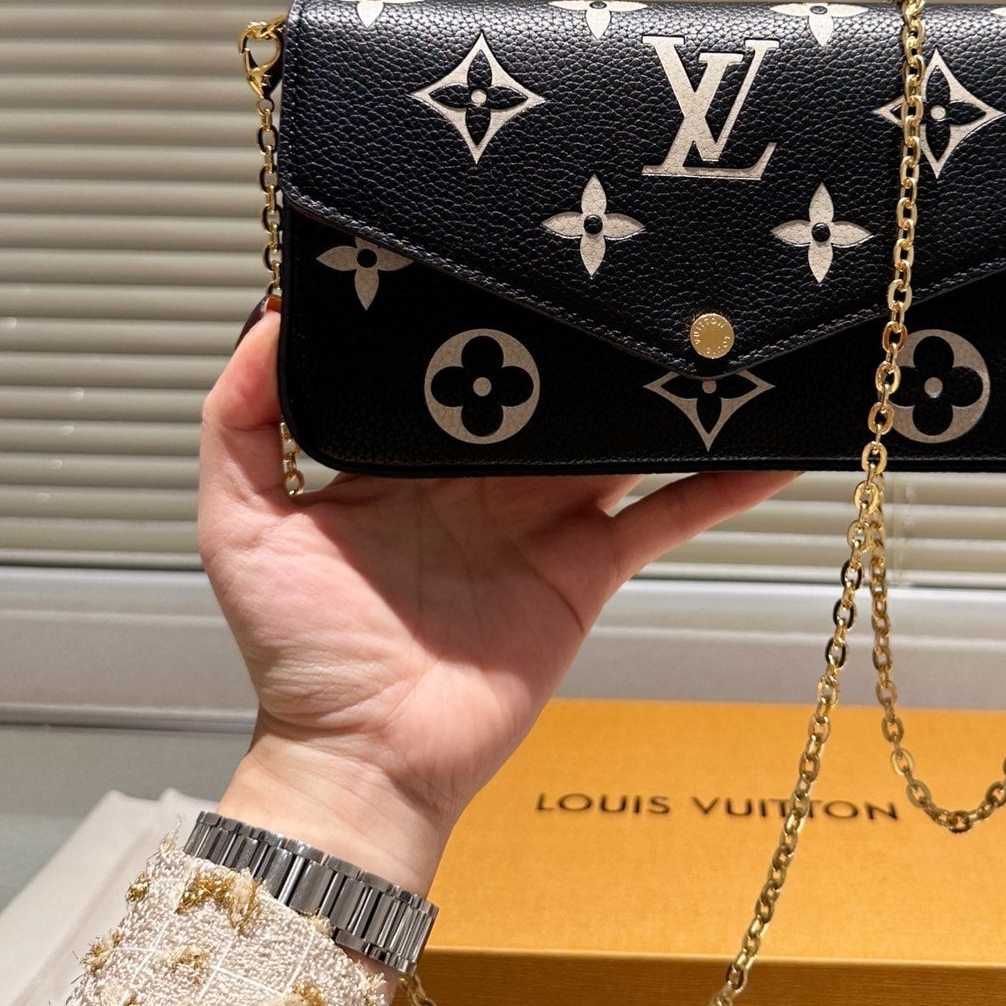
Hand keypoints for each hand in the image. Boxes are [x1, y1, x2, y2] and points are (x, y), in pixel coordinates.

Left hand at [198, 302, 796, 906]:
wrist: (363, 759)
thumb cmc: (299, 655)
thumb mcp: (242, 523)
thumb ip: (239, 418)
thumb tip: (271, 314)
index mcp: (407, 454)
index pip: (452, 360)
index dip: (481, 310)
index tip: (509, 246)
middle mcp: (482, 477)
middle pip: (547, 387)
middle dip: (581, 332)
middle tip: (625, 262)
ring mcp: (543, 518)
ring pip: (614, 436)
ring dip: (659, 391)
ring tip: (708, 328)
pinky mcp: (588, 566)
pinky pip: (664, 516)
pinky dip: (719, 485)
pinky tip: (766, 447)